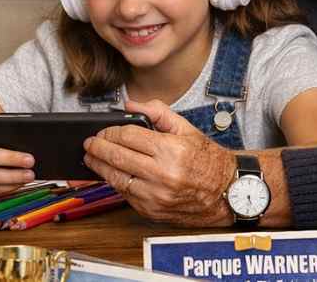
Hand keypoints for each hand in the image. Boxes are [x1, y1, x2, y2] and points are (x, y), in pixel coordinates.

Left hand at [82, 99, 236, 225]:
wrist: (227, 192)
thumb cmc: (207, 159)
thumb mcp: (186, 128)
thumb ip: (156, 111)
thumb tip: (129, 105)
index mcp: (170, 150)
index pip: (127, 137)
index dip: (109, 132)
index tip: (101, 131)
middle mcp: (162, 175)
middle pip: (117, 158)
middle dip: (97, 148)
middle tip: (89, 143)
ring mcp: (156, 196)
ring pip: (116, 179)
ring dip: (99, 167)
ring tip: (91, 158)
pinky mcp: (153, 211)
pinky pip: (125, 195)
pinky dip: (115, 183)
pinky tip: (110, 174)